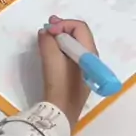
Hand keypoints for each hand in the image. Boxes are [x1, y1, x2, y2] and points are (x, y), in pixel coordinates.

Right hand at [38, 15, 97, 129]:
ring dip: (61, 38)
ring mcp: (85, 67)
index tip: (48, 31)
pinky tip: (50, 50)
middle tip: (47, 26)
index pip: (79, 27)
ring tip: (46, 36)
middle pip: (78, 34)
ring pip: (74, 44)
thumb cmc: (59, 83)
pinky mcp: (77, 75)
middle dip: (62, 28)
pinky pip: (71, 54)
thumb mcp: (51, 58)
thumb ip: (47, 41)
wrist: (60, 111)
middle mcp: (90, 57)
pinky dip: (61, 48)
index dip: (63, 24)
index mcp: (89, 52)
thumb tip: (45, 32)